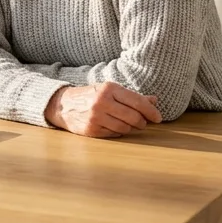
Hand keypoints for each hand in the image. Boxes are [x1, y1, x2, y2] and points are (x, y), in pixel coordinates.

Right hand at [44, 82, 161, 137]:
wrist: (63, 105)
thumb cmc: (91, 96)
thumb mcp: (110, 90)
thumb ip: (132, 96)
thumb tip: (154, 100)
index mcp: (109, 89)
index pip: (137, 101)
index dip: (151, 111)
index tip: (158, 117)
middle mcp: (102, 102)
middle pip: (134, 117)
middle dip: (143, 122)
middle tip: (144, 123)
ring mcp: (96, 117)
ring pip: (125, 128)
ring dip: (132, 128)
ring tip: (131, 124)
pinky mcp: (92, 130)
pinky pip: (115, 134)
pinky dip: (119, 131)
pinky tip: (116, 126)